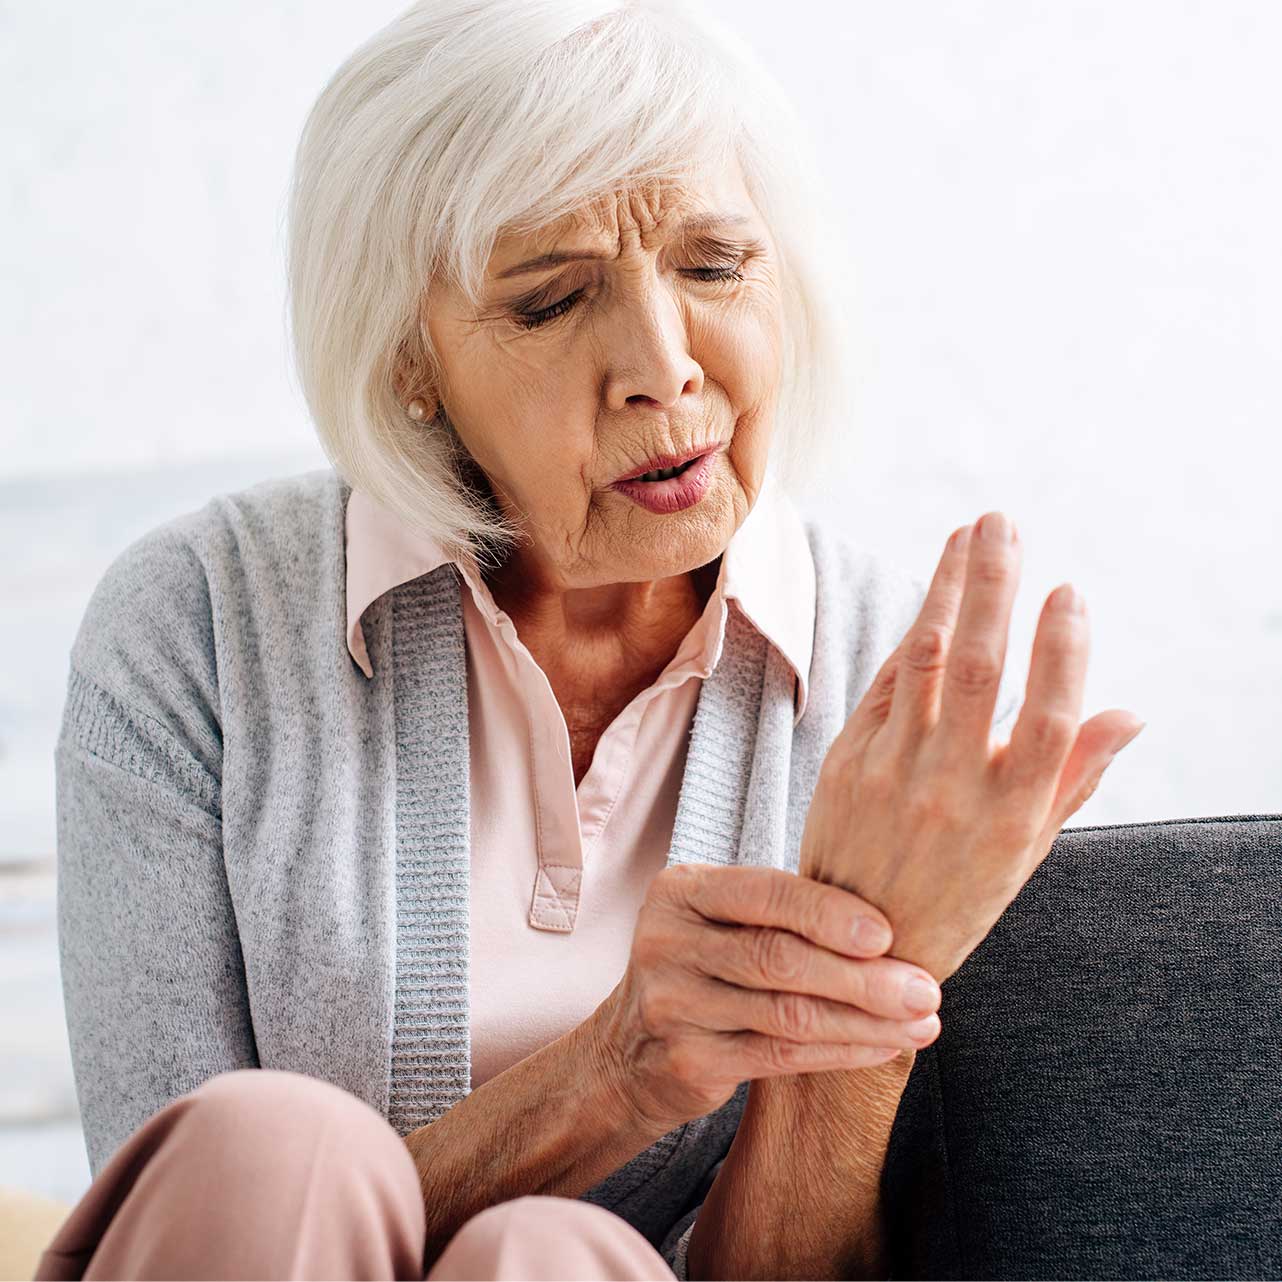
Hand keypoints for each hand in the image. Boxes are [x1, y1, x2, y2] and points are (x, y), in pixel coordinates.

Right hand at [588, 864, 944, 1135]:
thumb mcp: (720, 922)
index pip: (766, 894)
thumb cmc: (703, 968)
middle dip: (862, 976)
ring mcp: (673, 1004)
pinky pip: (781, 1055)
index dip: (831, 914)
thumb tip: (893, 921)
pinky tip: (881, 1047)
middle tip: (925, 988)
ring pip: (788, 1013)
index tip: (891, 935)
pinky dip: (841, 1051)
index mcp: (681, 890)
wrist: (629, 1049)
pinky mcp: (688, 1059)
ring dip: (865, 1020)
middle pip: (779, 958)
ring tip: (920, 1023)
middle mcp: (668, 941)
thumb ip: (783, 913)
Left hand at [799, 512, 1145, 983]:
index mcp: (1011, 817)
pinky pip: (884, 685)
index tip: (1068, 592)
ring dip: (943, 590)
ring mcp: (892, 773)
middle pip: (976, 670)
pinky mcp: (848, 762)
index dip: (1062, 651)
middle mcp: (949, 790)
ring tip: (966, 537)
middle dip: (991, 588)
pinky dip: (910, 637)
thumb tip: (1129, 711)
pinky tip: (933, 596)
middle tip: (1005, 525)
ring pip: (920, 662)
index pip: (1046, 719)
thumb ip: (1074, 779)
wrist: (856, 943)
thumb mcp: (1028, 853)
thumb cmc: (959, 895)